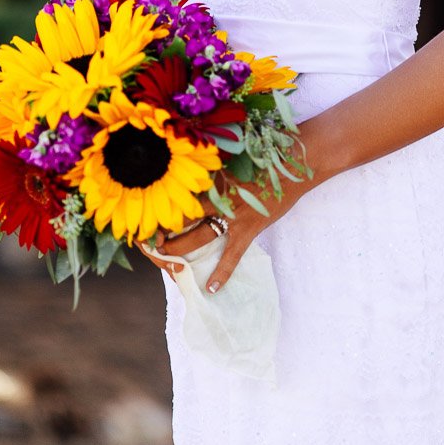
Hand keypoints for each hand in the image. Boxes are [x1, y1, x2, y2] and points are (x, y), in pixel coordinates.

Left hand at [135, 169, 313, 294]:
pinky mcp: (249, 230)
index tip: (149, 211)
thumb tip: (199, 158)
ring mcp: (233, 216)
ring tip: (167, 260)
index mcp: (214, 178)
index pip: (182, 193)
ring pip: (200, 237)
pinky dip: (222, 273)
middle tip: (150, 239)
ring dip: (181, 249)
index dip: (164, 203)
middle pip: (184, 217)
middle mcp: (219, 198)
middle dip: (165, 229)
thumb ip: (216, 163)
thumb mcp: (237, 155)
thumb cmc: (267, 155)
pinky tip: (210, 288)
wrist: (295, 165)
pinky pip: (232, 256)